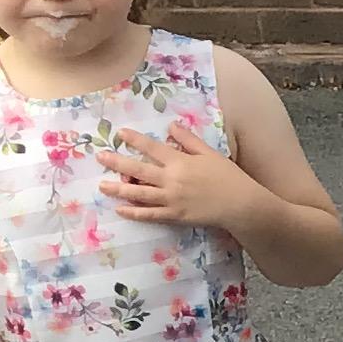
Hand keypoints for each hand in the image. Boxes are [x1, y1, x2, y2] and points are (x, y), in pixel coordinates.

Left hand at [100, 133, 255, 230]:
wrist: (241, 204)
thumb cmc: (228, 177)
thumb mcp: (210, 153)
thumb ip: (189, 140)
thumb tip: (171, 126)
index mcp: (180, 162)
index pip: (152, 148)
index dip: (135, 140)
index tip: (120, 133)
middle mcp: (172, 179)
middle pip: (138, 169)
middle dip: (117, 162)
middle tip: (101, 157)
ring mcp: (171, 199)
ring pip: (139, 193)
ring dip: (119, 189)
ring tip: (102, 186)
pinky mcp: (175, 216)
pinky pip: (150, 214)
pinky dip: (134, 212)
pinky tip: (121, 210)